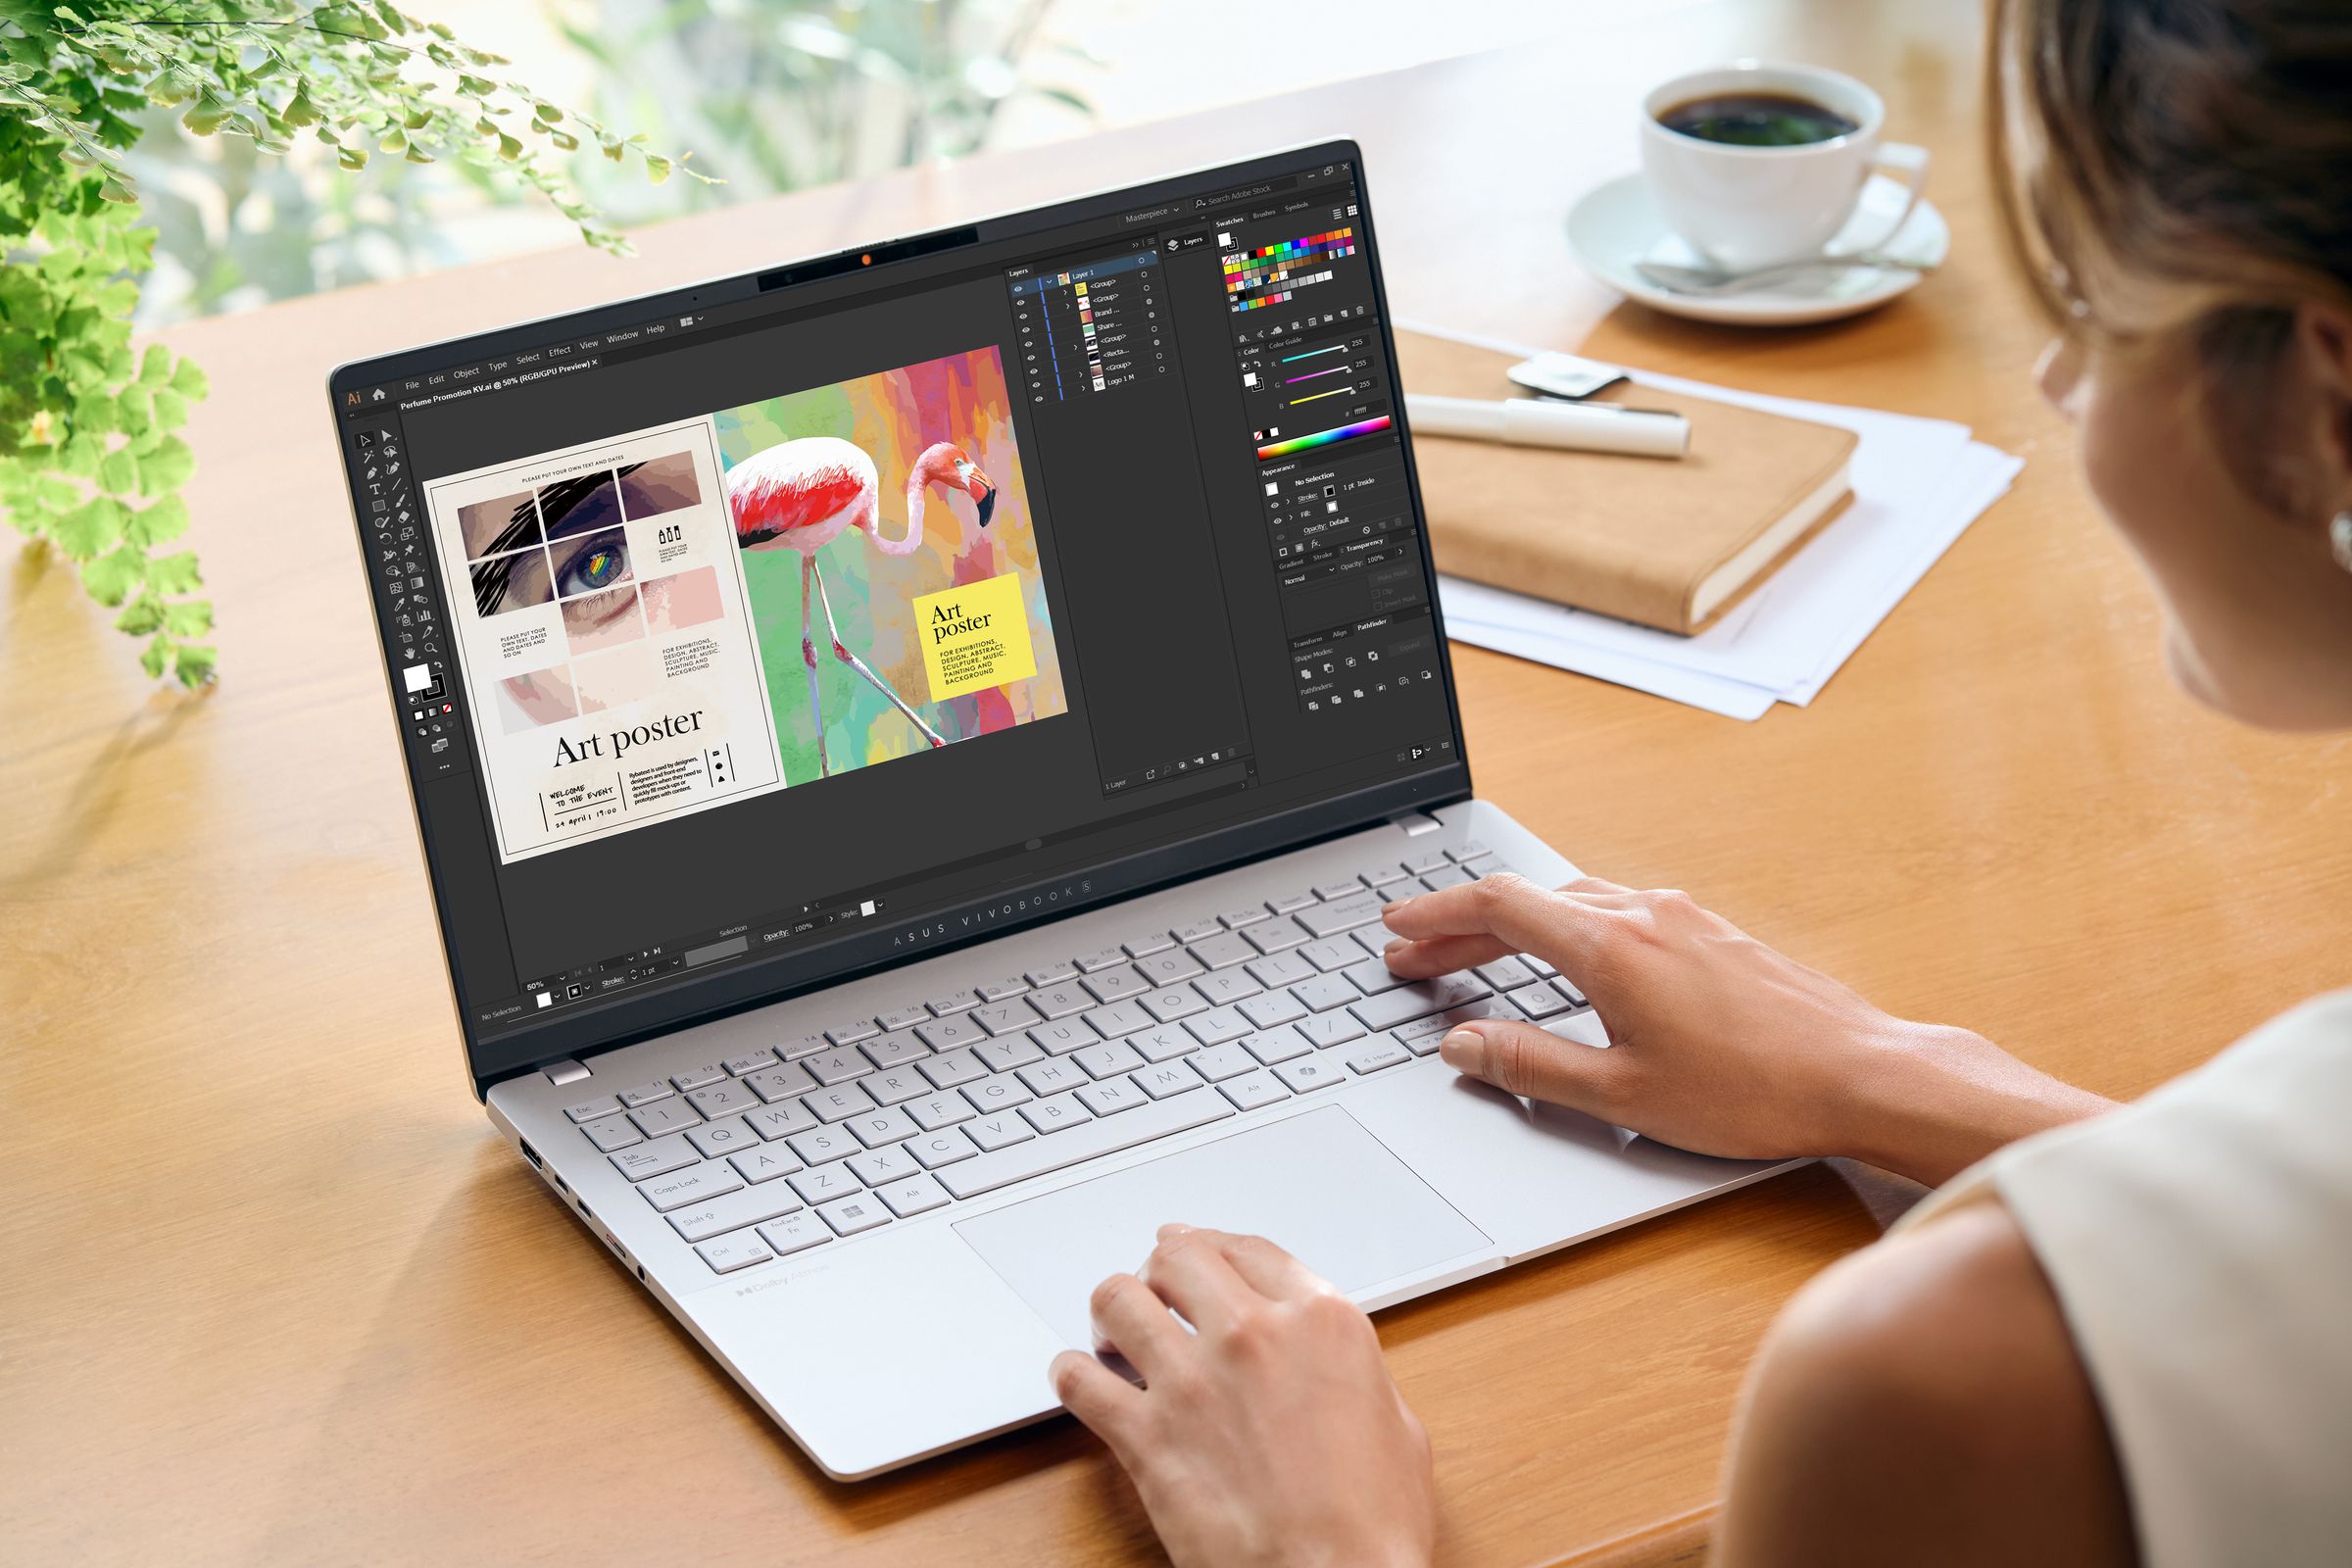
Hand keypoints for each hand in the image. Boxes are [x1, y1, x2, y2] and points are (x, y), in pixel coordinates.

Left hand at [1050, 1225, 1435, 1567]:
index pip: (1248, 1249)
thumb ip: (1352, 1372)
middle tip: (1153, 1291)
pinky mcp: (1147, 1435)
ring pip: (1118, 1298)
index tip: (1193, 1248)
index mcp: (1321, 1322)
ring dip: (1112, 1311)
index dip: (1211, 1244)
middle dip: (1159, 1269)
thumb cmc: (1373, 1526)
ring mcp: (1193, 1381)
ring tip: (1114, 1334)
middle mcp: (1253, 1336)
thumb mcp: (1396, 1424)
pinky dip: (1072, 1374)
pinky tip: (1082, 1380)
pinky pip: (1079, 1380)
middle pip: (1178, 1256)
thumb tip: (1327, 1366)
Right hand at [1382, 874, 2113, 1186]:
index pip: (1497, 904)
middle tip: (1415, 957)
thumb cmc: (1752, 1090)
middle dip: (1463, 928)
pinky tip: (1565, 958)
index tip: (1396, 930)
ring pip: (1574, 901)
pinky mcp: (1711, 933)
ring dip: (1514, 926)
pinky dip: (1565, 928)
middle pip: (1529, 900)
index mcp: (1610, 945)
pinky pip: (1616, 910)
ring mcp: (1683, 917)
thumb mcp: (1621, 1095)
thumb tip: (1463, 1046)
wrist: (1862, 1074)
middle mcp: (1644, 913)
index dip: (1435, 915)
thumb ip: (1531, 1065)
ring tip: (1476, 960)